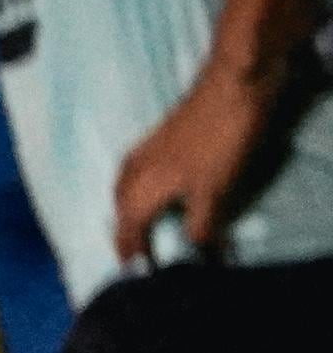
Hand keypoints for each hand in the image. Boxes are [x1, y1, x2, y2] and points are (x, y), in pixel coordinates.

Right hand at [115, 58, 289, 266]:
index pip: (128, 227)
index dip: (131, 248)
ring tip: (133, 218)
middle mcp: (135, 170)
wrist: (232, 84)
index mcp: (143, 188)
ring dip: (124, 206)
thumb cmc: (220, 141)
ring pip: (123, 186)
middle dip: (122, 228)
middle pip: (119, 206)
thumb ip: (200, 224)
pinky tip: (148, 182)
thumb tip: (195, 250)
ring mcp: (145, 149)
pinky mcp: (158, 136)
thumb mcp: (214, 191)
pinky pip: (133, 171)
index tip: (133, 267)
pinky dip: (133, 186)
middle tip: (131, 247)